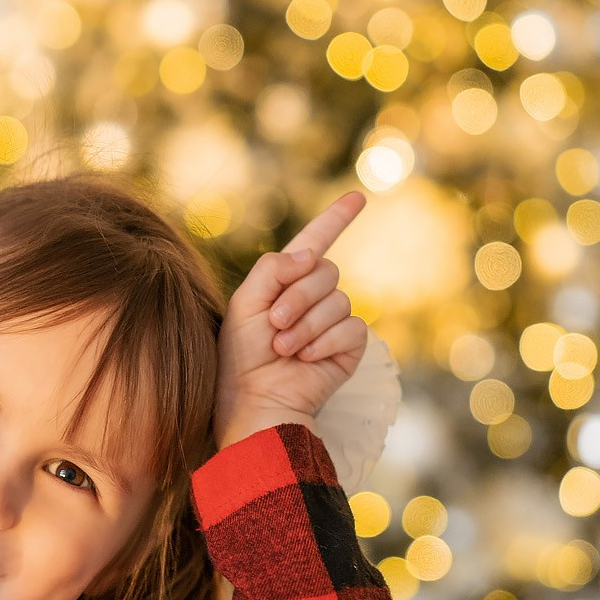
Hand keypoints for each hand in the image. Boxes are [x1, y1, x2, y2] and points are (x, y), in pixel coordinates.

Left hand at [216, 190, 370, 441]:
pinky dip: (324, 342)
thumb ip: (272, 268)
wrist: (254, 402)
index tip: (358, 197)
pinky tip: (305, 360)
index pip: (316, 242)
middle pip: (326, 270)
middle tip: (274, 324)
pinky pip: (351, 328)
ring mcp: (334, 322)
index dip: (336, 219)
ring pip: (338, 299)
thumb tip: (310, 255)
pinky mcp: (349, 347)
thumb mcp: (244, 303)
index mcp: (287, 282)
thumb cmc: (241, 359)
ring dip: (305, 325)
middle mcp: (314, 298)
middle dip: (297, 296)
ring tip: (283, 349)